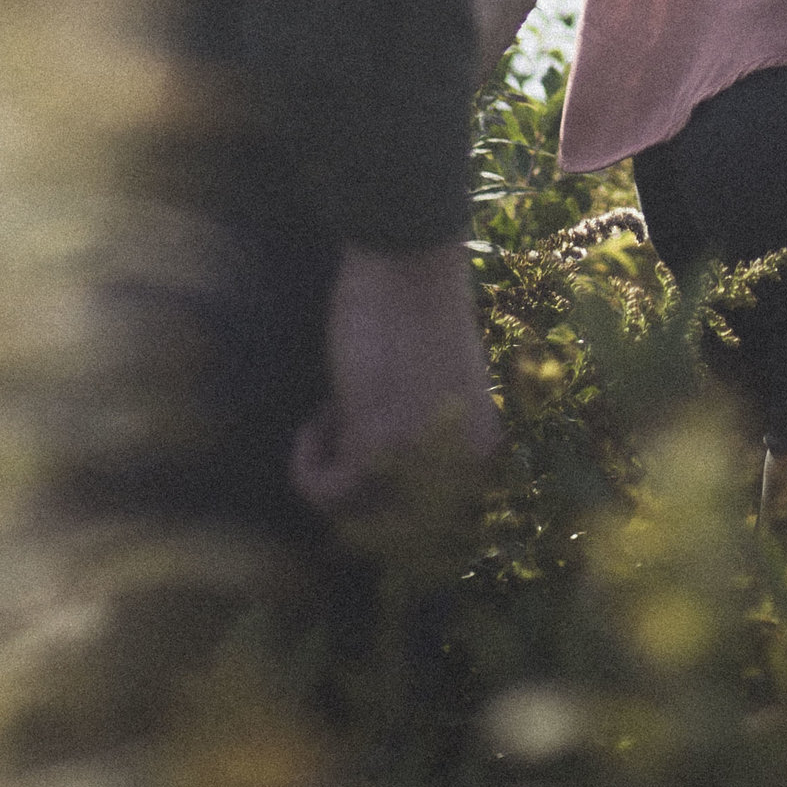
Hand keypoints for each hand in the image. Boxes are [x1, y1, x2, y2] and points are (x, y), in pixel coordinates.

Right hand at [288, 241, 500, 517]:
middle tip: (339, 437)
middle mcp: (459, 466)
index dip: (384, 499)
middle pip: (391, 528)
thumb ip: (417, 434)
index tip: (361, 452)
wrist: (407, 258)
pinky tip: (317, 417)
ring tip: (331, 416)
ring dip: (329, 473)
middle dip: (354, 491)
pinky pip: (328, 491)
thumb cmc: (414, 308)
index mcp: (478, 451)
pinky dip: (309, 465)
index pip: (432, 522)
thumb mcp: (429, 385)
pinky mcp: (377, 444)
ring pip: (355, 516)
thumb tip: (369, 482)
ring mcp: (421, 460)